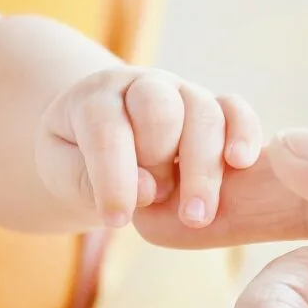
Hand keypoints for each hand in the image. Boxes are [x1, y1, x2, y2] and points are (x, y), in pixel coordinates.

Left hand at [36, 67, 261, 228]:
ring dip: (204, 167)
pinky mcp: (214, 106)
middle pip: (161, 111)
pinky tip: (241, 162)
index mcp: (96, 99)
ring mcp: (182, 93)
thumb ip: (90, 181)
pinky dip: (243, 132)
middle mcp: (143, 87)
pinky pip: (235, 108)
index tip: (117, 220)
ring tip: (199, 215)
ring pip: (203, 113)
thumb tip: (148, 190)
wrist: (102, 138)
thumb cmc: (80, 160)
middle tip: (155, 205)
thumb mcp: (64, 173)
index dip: (113, 177)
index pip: (106, 130)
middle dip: (161, 163)